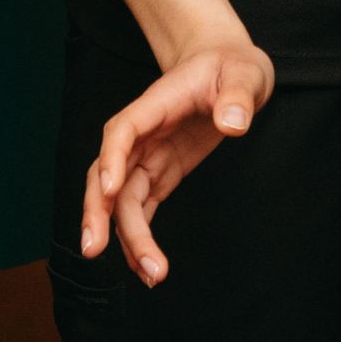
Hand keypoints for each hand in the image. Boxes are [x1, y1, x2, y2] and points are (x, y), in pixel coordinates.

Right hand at [80, 36, 276, 285]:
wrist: (228, 69)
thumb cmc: (231, 67)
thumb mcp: (243, 74)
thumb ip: (237, 97)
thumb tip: (232, 125)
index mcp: (155, 105)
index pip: (121, 132)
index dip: (110, 160)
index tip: (107, 191)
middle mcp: (143, 135)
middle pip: (108, 177)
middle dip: (100, 214)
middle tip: (96, 251)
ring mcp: (148, 157)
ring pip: (122, 202)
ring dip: (128, 239)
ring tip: (151, 274)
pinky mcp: (160, 174)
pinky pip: (140, 210)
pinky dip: (139, 238)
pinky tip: (148, 268)